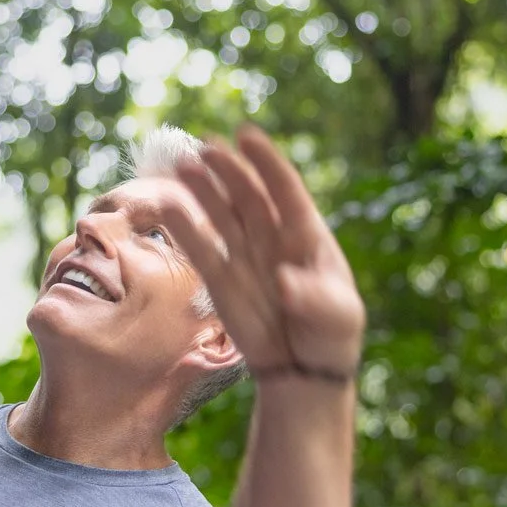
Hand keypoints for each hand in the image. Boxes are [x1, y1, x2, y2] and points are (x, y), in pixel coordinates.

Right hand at [171, 125, 364, 379]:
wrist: (304, 371)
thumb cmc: (331, 336)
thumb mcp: (339, 317)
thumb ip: (315, 298)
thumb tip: (285, 282)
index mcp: (308, 236)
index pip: (286, 191)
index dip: (266, 163)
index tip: (246, 136)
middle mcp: (274, 238)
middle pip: (248, 196)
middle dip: (228, 170)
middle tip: (206, 147)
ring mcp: (246, 256)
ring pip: (221, 215)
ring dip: (202, 190)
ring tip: (182, 166)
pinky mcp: (222, 280)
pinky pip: (201, 250)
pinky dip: (185, 229)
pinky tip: (167, 208)